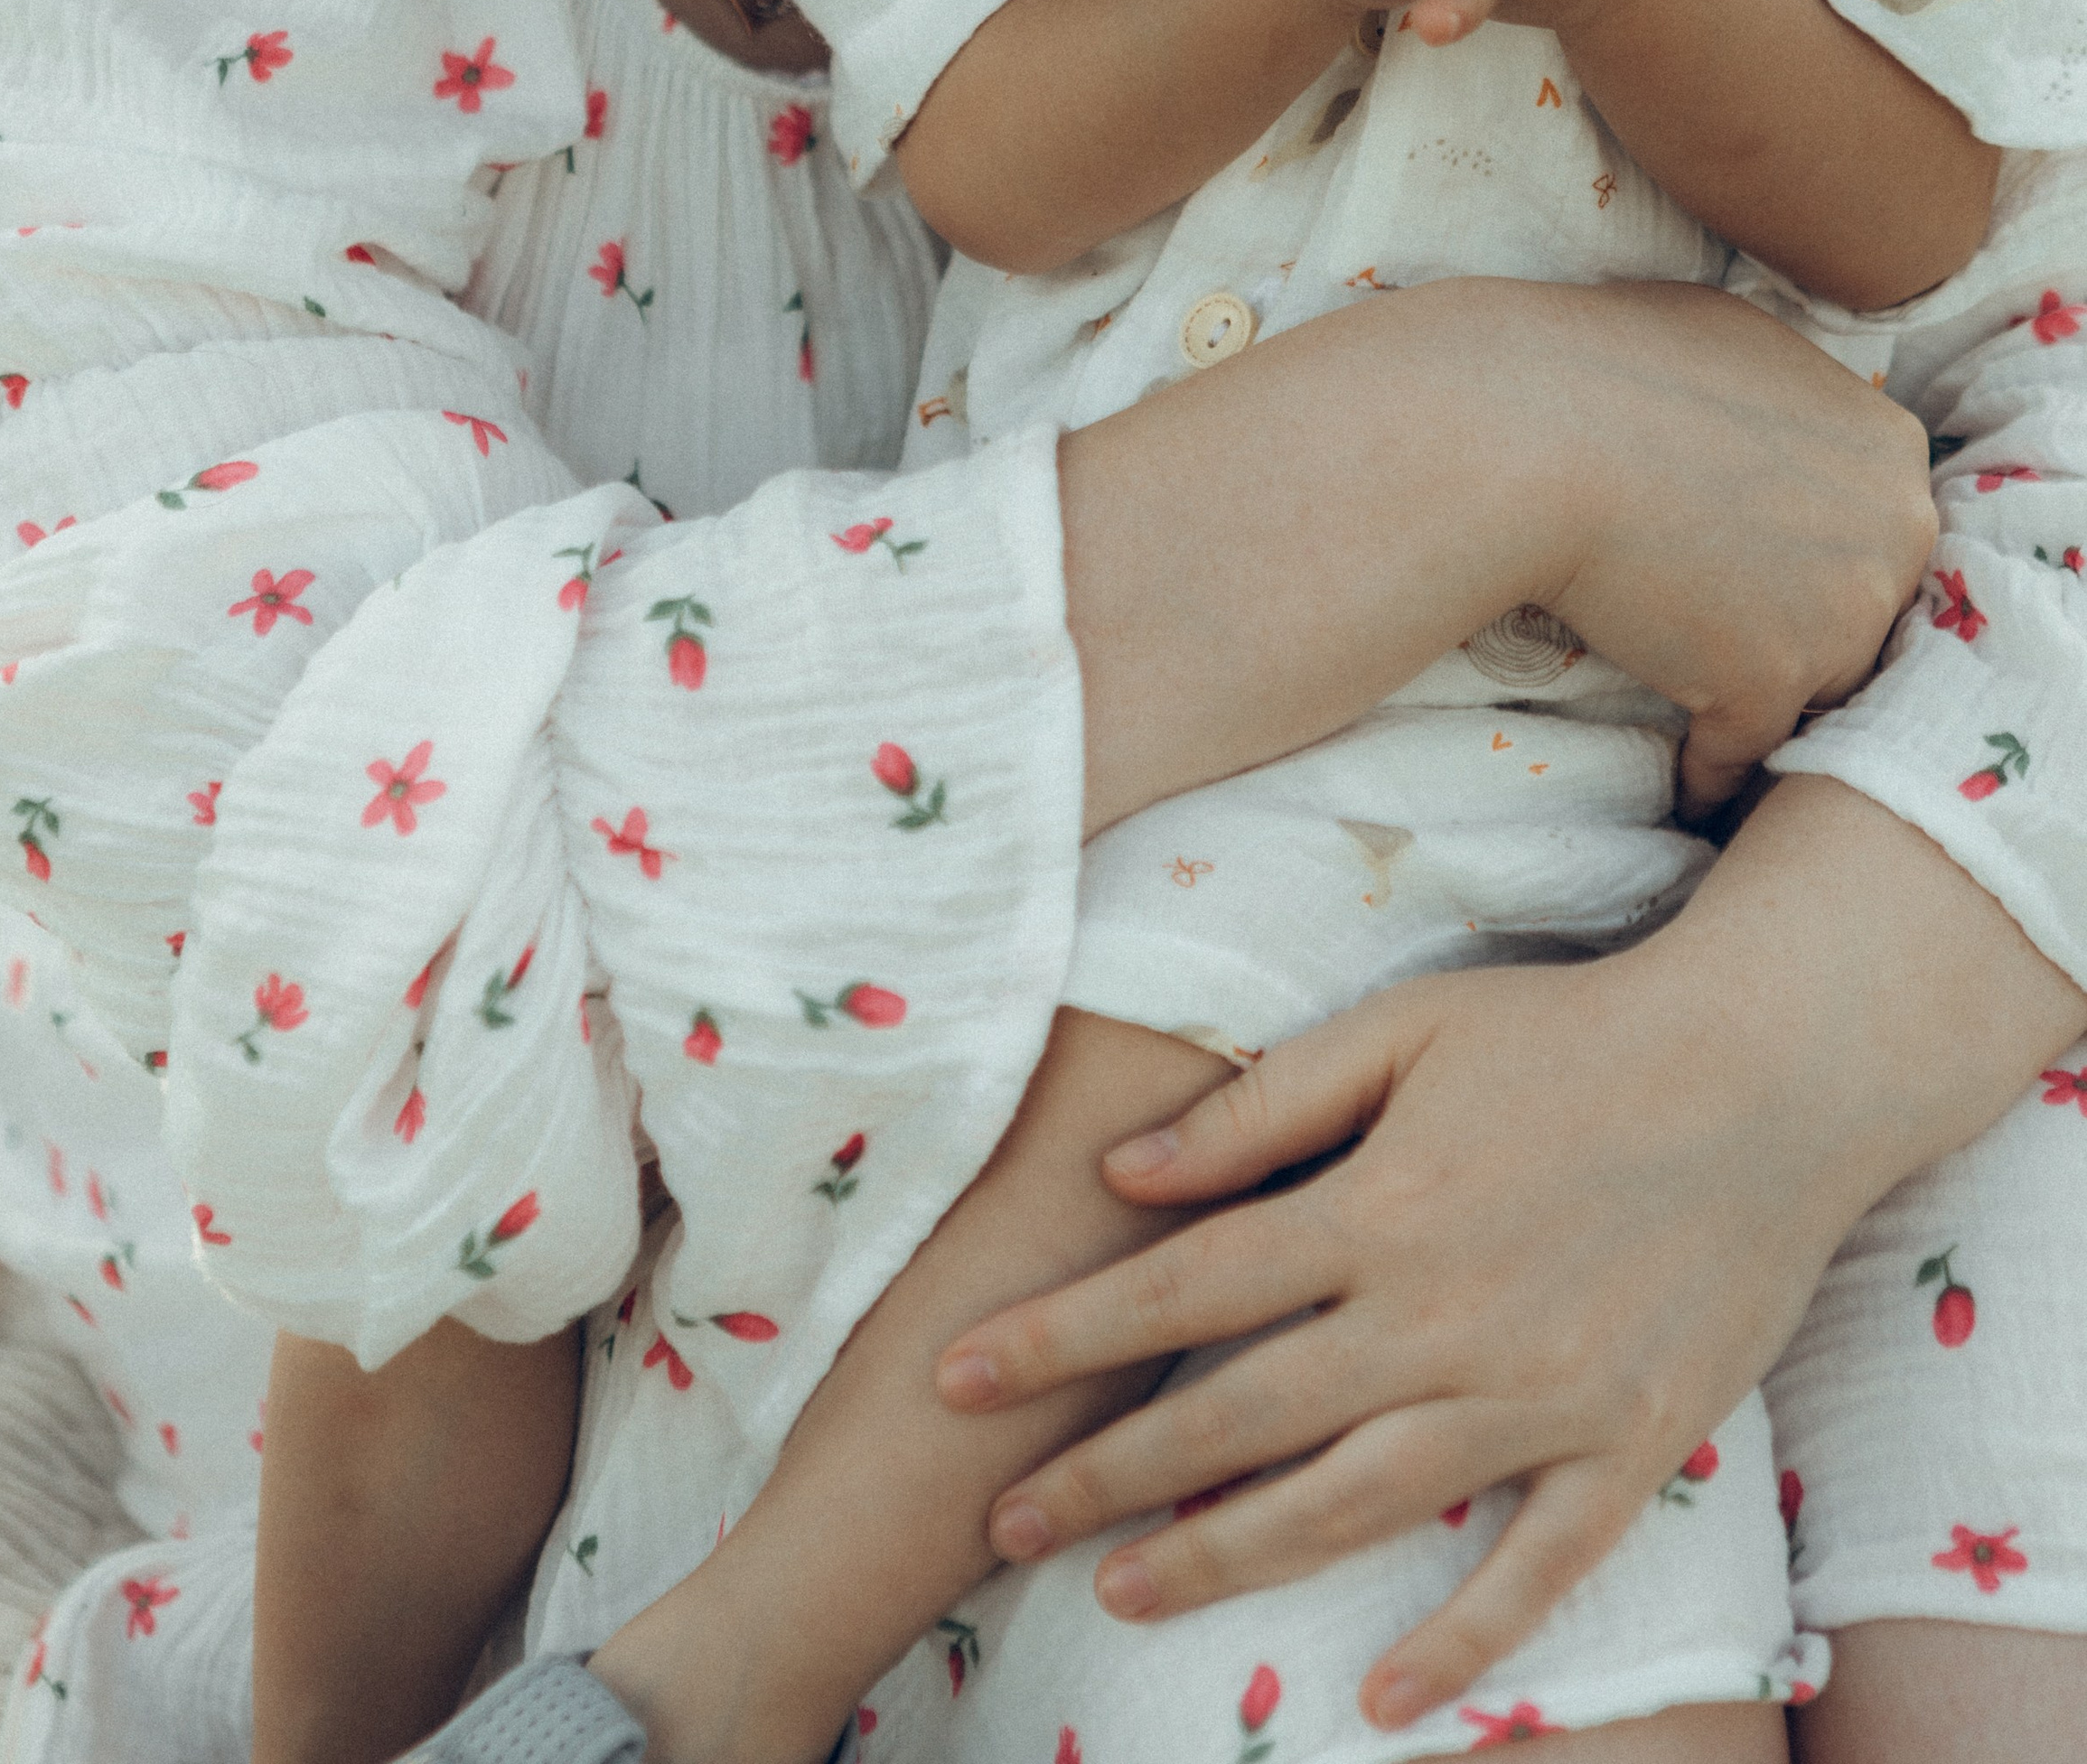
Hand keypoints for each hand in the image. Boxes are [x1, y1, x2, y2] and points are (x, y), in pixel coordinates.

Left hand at [934, 784, 2086, 1733]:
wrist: (1766, 1073)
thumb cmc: (1572, 1032)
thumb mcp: (1405, 1026)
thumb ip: (1264, 1105)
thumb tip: (1128, 1170)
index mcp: (1375, 1209)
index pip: (1179, 1292)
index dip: (1059, 1339)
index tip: (956, 1377)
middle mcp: (1438, 1319)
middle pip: (1239, 1418)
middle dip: (1105, 1475)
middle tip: (998, 1523)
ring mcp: (1534, 1397)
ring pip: (1353, 1506)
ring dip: (1229, 1559)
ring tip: (1124, 1594)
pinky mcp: (1626, 1449)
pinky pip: (1532, 1570)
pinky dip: (1460, 1641)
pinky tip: (1385, 1695)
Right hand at [1504, 280, 1934, 813]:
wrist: (1528, 430)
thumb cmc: (1606, 364)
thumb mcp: (1735, 345)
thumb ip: (1792, 404)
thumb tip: (1782, 430)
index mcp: (1889, 446)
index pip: (1877, 522)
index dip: (1818, 547)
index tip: (1762, 562)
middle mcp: (1891, 533)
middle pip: (1867, 607)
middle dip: (1807, 623)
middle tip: (1729, 628)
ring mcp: (1837, 616)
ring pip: (1819, 684)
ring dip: (1764, 696)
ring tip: (1707, 706)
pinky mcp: (1767, 685)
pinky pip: (1743, 751)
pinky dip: (1710, 770)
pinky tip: (1687, 783)